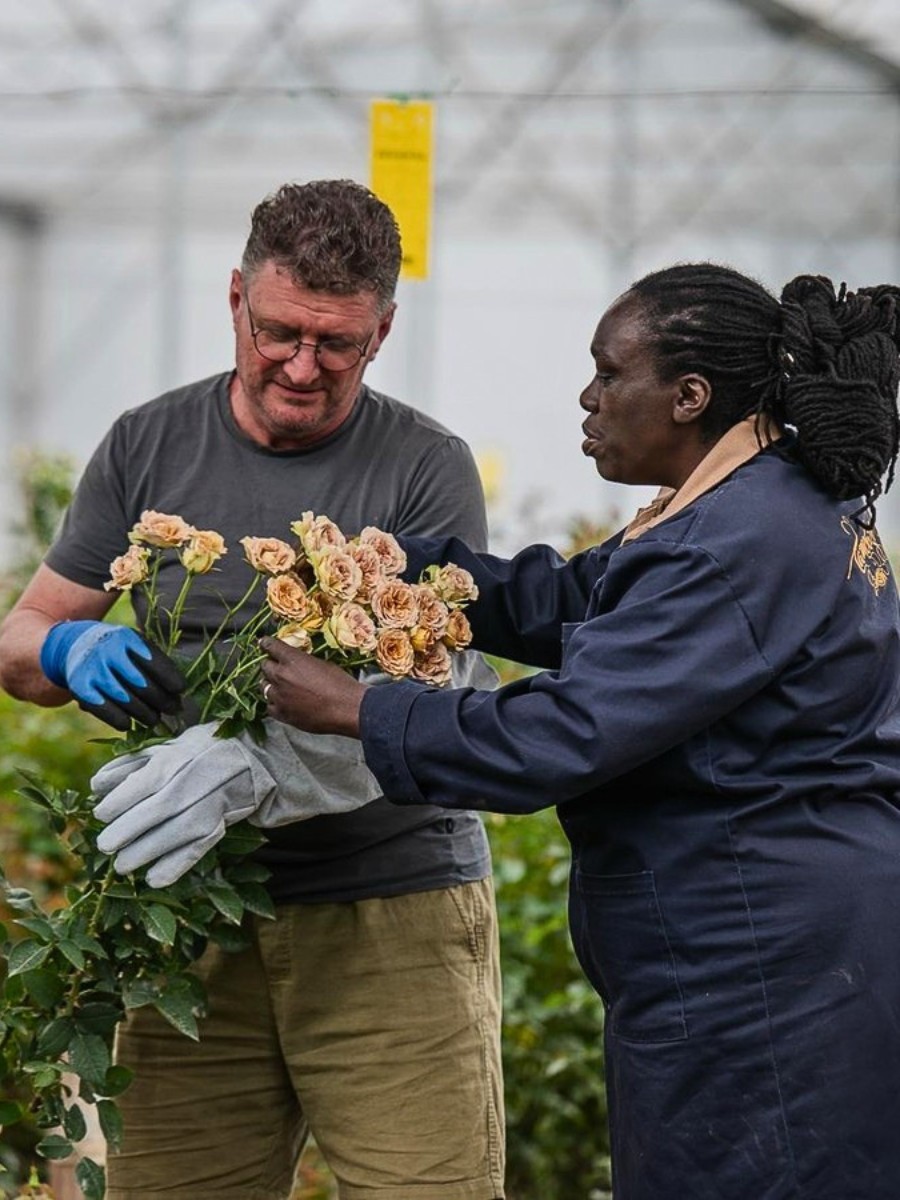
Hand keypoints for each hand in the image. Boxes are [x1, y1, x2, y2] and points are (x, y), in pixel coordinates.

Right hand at [40, 620, 185, 730]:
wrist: (72, 646)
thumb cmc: (115, 649)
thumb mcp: (132, 645)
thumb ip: (152, 662)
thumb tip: (178, 693)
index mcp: (126, 638)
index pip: (153, 661)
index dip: (170, 678)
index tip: (181, 690)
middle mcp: (108, 652)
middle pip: (142, 684)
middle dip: (162, 700)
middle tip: (174, 710)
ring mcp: (92, 670)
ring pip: (125, 700)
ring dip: (144, 714)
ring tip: (155, 720)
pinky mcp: (80, 688)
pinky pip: (104, 710)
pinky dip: (119, 720)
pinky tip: (129, 724)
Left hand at [91, 720, 380, 886]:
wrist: (257, 757)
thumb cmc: (203, 751)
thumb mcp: (168, 748)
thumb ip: (132, 765)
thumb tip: (97, 786)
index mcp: (178, 758)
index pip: (143, 782)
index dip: (119, 801)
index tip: (101, 814)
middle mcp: (195, 780)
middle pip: (158, 808)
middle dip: (128, 830)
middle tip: (105, 846)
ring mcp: (212, 802)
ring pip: (177, 831)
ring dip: (147, 851)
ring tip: (123, 866)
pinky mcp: (224, 822)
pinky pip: (200, 847)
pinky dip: (178, 864)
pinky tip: (156, 879)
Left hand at [259, 637, 365, 736]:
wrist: (347, 709)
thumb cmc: (341, 684)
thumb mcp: (323, 664)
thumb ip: (305, 662)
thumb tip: (299, 663)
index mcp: (292, 659)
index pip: (270, 646)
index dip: (266, 644)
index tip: (264, 643)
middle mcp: (280, 676)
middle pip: (264, 667)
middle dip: (270, 665)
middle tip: (277, 667)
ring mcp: (279, 696)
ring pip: (263, 687)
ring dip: (270, 684)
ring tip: (279, 686)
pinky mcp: (282, 714)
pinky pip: (270, 706)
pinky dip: (274, 702)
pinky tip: (282, 702)